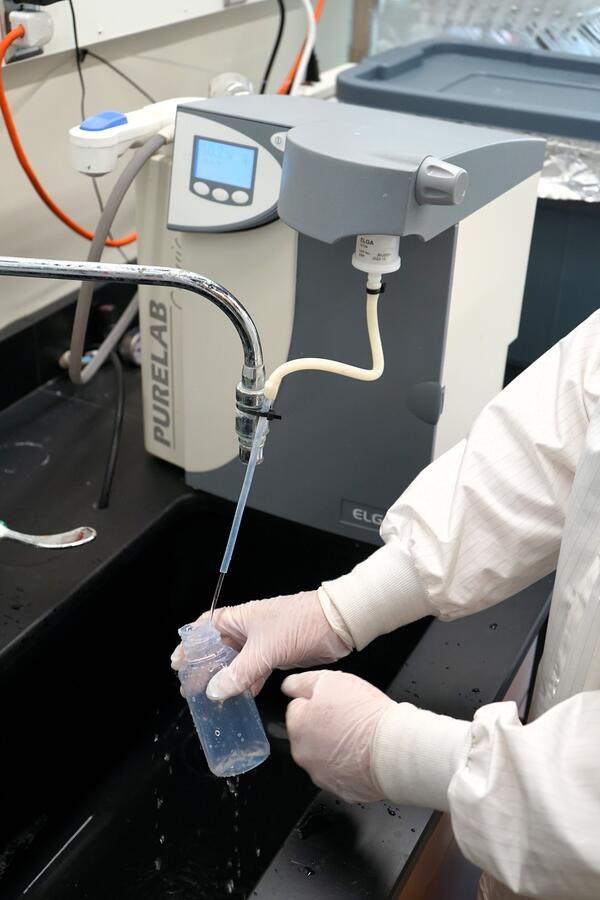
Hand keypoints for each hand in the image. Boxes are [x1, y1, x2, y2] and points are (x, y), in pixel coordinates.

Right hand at [170, 591, 351, 700]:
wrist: (336, 624)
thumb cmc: (300, 624)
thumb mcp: (265, 650)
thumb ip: (239, 673)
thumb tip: (215, 691)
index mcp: (239, 618)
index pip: (205, 627)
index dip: (190, 644)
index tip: (177, 663)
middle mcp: (247, 628)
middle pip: (218, 647)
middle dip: (204, 666)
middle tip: (190, 687)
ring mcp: (262, 642)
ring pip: (235, 662)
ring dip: (224, 678)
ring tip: (209, 697)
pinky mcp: (276, 655)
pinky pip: (253, 671)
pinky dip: (245, 683)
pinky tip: (239, 698)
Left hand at [282, 670, 394, 802]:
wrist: (393, 750)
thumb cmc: (365, 716)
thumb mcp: (330, 681)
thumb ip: (302, 682)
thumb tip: (288, 685)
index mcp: (297, 727)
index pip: (297, 708)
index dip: (317, 701)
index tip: (334, 701)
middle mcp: (304, 755)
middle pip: (309, 733)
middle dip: (324, 725)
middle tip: (349, 717)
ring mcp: (322, 776)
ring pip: (325, 754)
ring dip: (336, 746)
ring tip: (360, 736)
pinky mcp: (342, 791)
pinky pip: (342, 773)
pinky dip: (350, 765)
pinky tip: (364, 754)